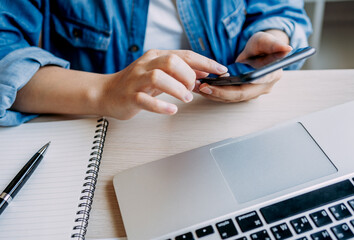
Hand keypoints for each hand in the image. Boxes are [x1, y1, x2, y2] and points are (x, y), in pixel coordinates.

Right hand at [100, 49, 227, 118]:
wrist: (106, 93)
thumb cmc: (136, 84)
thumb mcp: (160, 73)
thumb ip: (180, 72)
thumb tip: (205, 71)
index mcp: (156, 57)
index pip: (185, 55)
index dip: (205, 62)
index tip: (221, 70)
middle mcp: (146, 65)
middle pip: (172, 61)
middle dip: (189, 76)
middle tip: (192, 90)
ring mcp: (136, 80)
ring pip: (159, 77)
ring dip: (177, 89)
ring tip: (184, 99)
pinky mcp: (130, 96)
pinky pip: (146, 100)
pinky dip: (161, 106)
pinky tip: (172, 110)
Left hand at [197, 30, 291, 102]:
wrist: (259, 52)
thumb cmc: (263, 45)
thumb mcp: (266, 40)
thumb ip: (274, 44)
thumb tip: (287, 49)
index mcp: (272, 75)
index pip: (257, 82)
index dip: (240, 84)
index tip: (223, 81)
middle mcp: (263, 87)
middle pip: (241, 94)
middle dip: (221, 92)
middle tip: (204, 87)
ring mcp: (252, 92)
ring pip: (232, 98)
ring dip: (214, 95)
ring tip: (198, 88)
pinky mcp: (242, 94)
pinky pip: (228, 97)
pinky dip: (215, 93)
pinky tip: (202, 89)